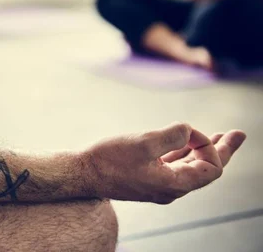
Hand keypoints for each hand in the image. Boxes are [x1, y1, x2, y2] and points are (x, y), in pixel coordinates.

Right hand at [83, 123, 245, 203]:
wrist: (82, 173)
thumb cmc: (108, 159)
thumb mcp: (143, 143)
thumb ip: (173, 135)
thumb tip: (188, 130)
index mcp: (173, 185)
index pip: (210, 169)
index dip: (209, 147)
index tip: (189, 130)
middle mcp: (170, 189)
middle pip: (206, 170)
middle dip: (222, 150)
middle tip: (238, 134)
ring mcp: (159, 184)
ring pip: (190, 167)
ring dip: (204, 150)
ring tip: (220, 136)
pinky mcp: (148, 178)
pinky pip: (175, 166)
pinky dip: (185, 153)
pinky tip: (189, 143)